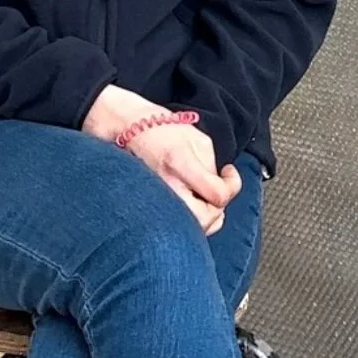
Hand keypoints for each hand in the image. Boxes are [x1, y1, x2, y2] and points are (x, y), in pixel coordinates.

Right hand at [83, 85, 239, 233]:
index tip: (228, 172)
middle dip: (218, 210)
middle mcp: (165, 185)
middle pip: (204, 220)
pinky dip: (187, 220)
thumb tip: (219, 186)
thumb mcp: (195, 137)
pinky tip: (189, 206)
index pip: (218, 194)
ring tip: (205, 200)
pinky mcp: (147, 206)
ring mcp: (154, 198)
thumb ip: (211, 165)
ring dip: (204, 219)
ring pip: (188, 229)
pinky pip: (173, 224)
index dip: (232, 185)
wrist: (125, 128)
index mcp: (179, 162)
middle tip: (218, 194)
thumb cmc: (161, 129)